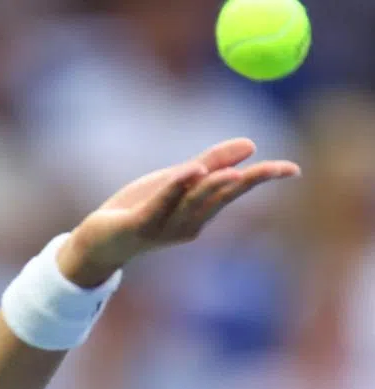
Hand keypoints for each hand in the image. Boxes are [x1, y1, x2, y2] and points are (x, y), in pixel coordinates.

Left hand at [57, 138, 300, 286]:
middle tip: (279, 169)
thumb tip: (250, 145)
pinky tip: (191, 170)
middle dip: (251, 182)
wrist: (97, 241)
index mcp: (200, 213)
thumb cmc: (138, 210)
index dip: (263, 178)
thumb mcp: (176, 181)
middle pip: (222, 197)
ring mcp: (165, 226)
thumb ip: (210, 162)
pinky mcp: (140, 225)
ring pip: (195, 201)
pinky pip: (162, 204)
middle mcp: (188, 224)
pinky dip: (177, 187)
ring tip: (235, 171)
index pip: (235, 190)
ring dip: (215, 185)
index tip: (293, 169)